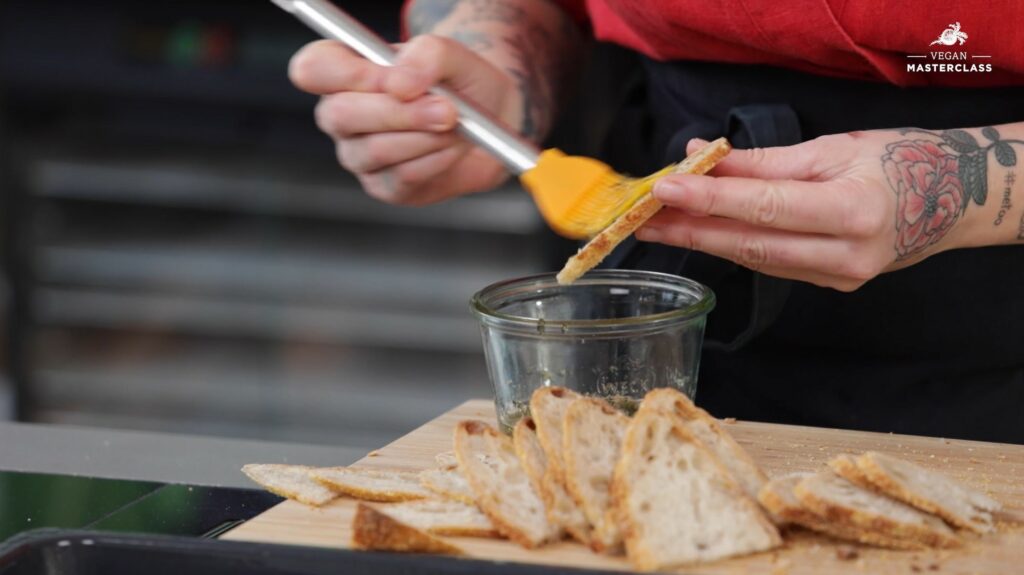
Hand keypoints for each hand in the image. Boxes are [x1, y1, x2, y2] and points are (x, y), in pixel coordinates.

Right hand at [289, 36, 521, 204]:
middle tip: (447, 110)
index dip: (348, 75)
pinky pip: (403, 177)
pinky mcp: (383, 187)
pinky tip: (453, 146)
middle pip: (341, 115)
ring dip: (427, 136)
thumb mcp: (454, 54)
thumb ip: (427, 54)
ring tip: (455, 124)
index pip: (312, 69)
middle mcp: (341, 114)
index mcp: (343, 70)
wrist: (493, 121)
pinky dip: (437, 159)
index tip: (396, 80)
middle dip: (400, 112)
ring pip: (376, 150)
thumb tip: (401, 83)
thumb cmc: (463, 82)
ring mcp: (358, 154)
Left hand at [636, 132, 963, 291]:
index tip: (663, 190)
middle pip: (751, 246)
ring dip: (704, 241)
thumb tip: (700, 158)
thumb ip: (762, 161)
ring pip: (756, 261)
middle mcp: (848, 255)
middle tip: (640, 218)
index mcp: (854, 211)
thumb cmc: (899, 161)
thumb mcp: (833, 148)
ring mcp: (841, 278)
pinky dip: (735, 247)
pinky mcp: (833, 286)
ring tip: (659, 224)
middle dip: (690, 232)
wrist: (955, 199)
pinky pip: (772, 266)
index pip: (765, 208)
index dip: (709, 201)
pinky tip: (702, 234)